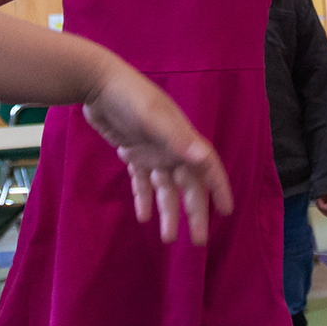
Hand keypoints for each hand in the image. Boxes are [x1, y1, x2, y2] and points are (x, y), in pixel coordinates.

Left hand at [82, 61, 233, 245]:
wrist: (100, 84)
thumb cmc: (131, 97)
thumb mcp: (153, 117)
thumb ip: (177, 138)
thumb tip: (201, 156)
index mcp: (183, 139)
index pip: (208, 167)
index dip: (219, 188)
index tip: (226, 211)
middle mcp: (172, 148)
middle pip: (189, 185)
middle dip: (195, 211)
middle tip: (199, 241)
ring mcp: (153, 151)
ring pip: (166, 188)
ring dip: (169, 211)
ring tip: (169, 238)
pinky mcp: (134, 152)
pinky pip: (142, 181)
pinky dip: (144, 197)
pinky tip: (143, 216)